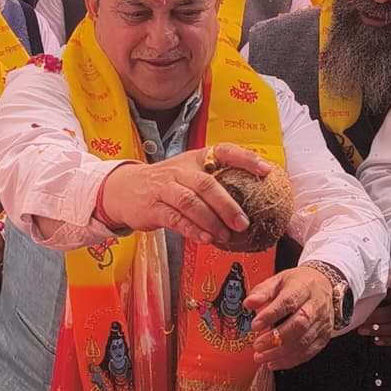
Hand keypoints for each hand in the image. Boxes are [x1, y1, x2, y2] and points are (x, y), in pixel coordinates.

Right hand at [100, 143, 271, 246]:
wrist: (123, 190)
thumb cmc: (165, 184)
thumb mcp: (187, 174)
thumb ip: (213, 181)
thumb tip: (252, 196)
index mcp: (194, 159)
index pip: (223, 151)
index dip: (245, 159)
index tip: (266, 171)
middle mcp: (180, 170)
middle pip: (207, 183)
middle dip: (228, 205)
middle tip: (244, 223)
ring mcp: (164, 188)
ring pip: (190, 202)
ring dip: (211, 220)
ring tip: (226, 236)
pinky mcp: (152, 208)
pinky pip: (174, 219)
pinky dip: (192, 229)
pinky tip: (206, 239)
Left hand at [244, 266, 334, 368]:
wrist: (324, 284)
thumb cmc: (299, 283)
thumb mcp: (278, 280)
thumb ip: (262, 292)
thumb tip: (248, 303)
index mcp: (303, 288)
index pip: (288, 302)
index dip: (271, 315)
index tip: (255, 325)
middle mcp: (315, 306)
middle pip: (298, 325)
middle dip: (276, 338)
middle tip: (258, 345)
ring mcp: (322, 322)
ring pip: (304, 342)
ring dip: (281, 353)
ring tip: (261, 357)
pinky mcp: (324, 336)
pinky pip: (309, 352)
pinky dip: (291, 360)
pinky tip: (275, 362)